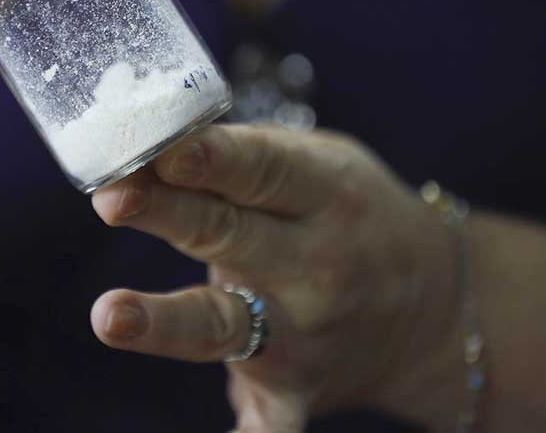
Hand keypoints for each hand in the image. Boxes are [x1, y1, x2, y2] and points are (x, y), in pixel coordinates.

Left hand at [89, 125, 462, 431]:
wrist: (435, 307)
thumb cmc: (351, 214)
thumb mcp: (320, 165)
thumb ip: (245, 156)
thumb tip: (149, 142)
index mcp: (325, 193)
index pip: (260, 168)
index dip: (212, 156)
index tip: (165, 149)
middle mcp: (316, 264)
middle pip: (227, 234)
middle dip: (168, 213)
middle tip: (112, 196)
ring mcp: (303, 334)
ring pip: (224, 325)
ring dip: (165, 322)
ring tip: (110, 315)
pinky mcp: (292, 391)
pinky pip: (270, 423)